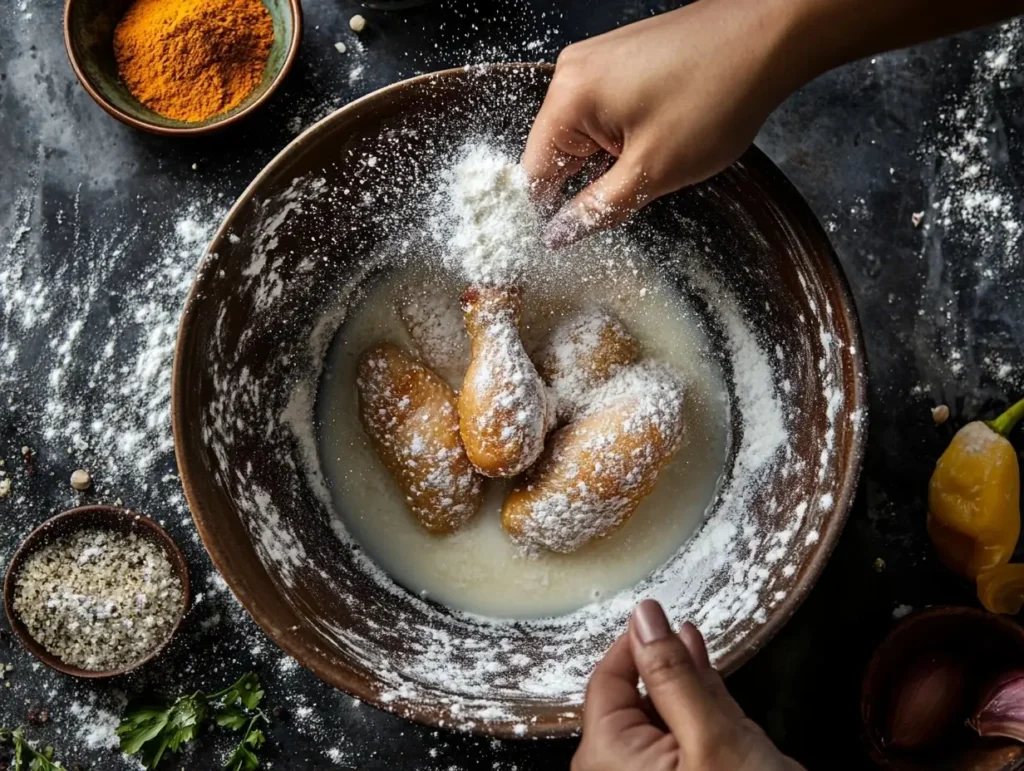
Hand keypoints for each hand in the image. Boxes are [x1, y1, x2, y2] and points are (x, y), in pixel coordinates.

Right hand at [523, 0, 808, 247]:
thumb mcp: (651, 171)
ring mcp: (598, 62)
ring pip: (586, 137)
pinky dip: (626, 139)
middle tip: (634, 194)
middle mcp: (573, 73)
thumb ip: (597, 209)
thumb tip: (559, 234)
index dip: (547, 214)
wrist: (769, 33)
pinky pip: (607, 115)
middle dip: (589, 184)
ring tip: (659, 158)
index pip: (533, 172)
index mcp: (568, 98)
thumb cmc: (716, 94)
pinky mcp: (623, 61)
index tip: (563, 243)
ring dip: (612, 163)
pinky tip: (661, 141)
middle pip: (558, 153)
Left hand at [572, 599, 803, 770]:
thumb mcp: (713, 735)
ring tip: (690, 646)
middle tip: (680, 629)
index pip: (606, 680)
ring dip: (678, 683)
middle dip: (659, 663)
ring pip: (658, 718)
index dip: (635, 642)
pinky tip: (704, 681)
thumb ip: (673, 673)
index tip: (658, 612)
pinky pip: (677, 742)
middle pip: (631, 699)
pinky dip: (693, 711)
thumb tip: (645, 616)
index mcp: (606, 759)